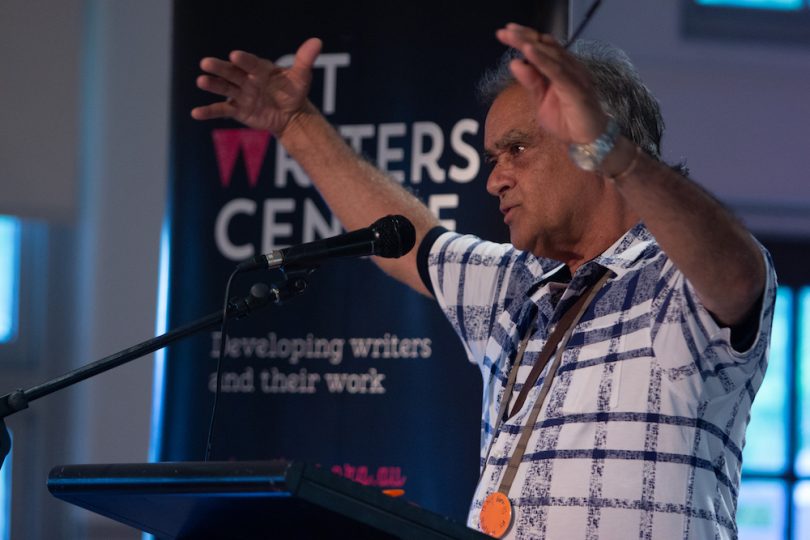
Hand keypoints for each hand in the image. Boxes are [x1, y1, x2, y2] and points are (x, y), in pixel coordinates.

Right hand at [191, 38, 321, 134]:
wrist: (290, 114)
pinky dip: (209, 111)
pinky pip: (222, 110)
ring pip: (224, 89)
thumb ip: (305, 60)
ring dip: (213, 85)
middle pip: (231, 73)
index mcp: (260, 69)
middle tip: (206, 63)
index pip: (251, 63)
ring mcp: (241, 95)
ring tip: (201, 81)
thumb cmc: (293, 91)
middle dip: (220, 68)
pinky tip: (196, 113)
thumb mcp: (301, 77)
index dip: (244, 60)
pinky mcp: (238, 110)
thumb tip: (317, 42)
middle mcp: (247, 79)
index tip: (235, 56)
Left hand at [495, 23, 606, 144]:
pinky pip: (558, 72)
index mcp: (561, 68)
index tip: (505, 31)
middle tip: (505, 30)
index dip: (525, 37)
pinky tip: (529, 52)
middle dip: (524, 37)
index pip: (542, 48)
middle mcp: (570, 67)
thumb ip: (531, 82)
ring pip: (551, 56)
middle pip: (545, 47)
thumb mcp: (541, 101)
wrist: (588, 139)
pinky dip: (543, 61)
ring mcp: (575, 76)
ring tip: (514, 36)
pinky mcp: (577, 89)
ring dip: (531, 44)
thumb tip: (515, 62)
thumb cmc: (566, 119)